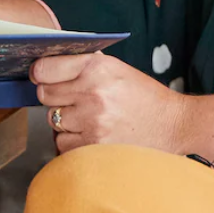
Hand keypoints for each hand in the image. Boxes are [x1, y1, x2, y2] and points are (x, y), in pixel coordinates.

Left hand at [31, 52, 185, 154]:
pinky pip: (62, 143)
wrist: (173, 124)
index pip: (46, 69)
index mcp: (98, 68)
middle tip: (73, 98)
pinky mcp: (91, 147)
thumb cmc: (146, 97)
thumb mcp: (120, 70)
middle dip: (55, 96)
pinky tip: (93, 134)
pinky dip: (72, 141)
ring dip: (65, 120)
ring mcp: (91, 122)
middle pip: (45, 94)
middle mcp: (92, 93)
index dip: (41, 72)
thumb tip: (52, 65)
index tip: (41, 75)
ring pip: (53, 120)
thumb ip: (88, 67)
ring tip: (90, 118)